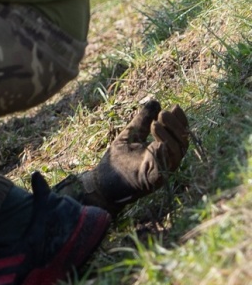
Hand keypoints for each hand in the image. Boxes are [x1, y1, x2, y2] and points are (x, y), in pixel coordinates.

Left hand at [78, 98, 190, 214]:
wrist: (102, 183)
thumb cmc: (117, 160)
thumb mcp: (131, 134)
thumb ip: (142, 120)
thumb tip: (156, 102)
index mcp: (164, 149)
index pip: (180, 134)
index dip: (181, 121)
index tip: (175, 107)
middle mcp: (167, 161)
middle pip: (183, 143)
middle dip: (176, 126)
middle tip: (163, 114)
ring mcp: (162, 171)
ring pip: (177, 154)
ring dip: (169, 137)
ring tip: (155, 124)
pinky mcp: (154, 181)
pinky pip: (165, 168)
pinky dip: (164, 154)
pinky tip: (156, 143)